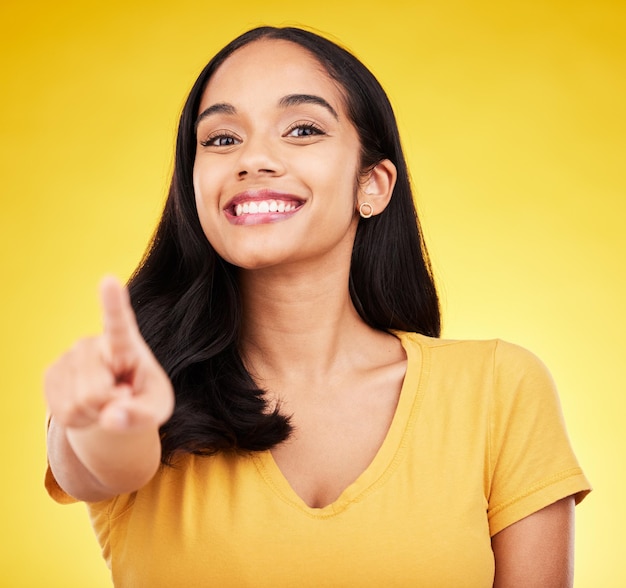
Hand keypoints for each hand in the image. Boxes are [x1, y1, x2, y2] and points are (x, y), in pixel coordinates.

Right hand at [45, 276, 173, 432]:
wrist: (118, 402)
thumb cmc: (144, 398)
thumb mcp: (156, 409)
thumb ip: (142, 416)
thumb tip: (111, 418)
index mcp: (127, 342)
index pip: (119, 322)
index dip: (112, 303)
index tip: (109, 281)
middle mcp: (94, 342)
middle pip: (96, 392)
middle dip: (108, 407)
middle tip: (120, 397)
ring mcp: (70, 355)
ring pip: (78, 405)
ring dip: (94, 415)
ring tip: (106, 400)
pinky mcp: (51, 372)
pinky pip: (64, 414)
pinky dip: (80, 420)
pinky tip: (89, 406)